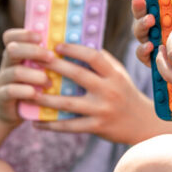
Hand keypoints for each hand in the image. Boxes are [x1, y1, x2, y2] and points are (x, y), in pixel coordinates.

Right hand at [0, 28, 52, 125]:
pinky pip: (11, 91)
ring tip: (49, 82)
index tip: (41, 37)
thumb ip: (48, 58)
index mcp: (16, 53)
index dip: (23, 34)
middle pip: (12, 49)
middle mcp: (7, 64)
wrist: (14, 112)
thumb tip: (73, 45)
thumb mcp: (39, 69)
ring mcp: (2, 80)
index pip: (10, 37)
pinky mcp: (1, 97)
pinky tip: (38, 94)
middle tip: (51, 57)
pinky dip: (26, 91)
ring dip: (34, 75)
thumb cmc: (34, 85)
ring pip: (15, 72)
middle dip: (33, 51)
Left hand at [30, 43, 155, 144]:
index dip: (74, 49)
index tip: (56, 45)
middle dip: (54, 67)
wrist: (143, 123)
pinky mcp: (97, 127)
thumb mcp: (119, 73)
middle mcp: (109, 90)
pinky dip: (51, 124)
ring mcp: (102, 110)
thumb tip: (76, 43)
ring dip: (46, 99)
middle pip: (77, 76)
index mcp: (114, 74)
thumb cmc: (125, 92)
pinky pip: (69, 126)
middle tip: (35, 61)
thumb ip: (101, 60)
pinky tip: (35, 121)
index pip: (93, 57)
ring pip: (68, 103)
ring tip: (28, 92)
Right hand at [123, 0, 154, 66]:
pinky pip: (142, 54)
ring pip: (140, 34)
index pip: (140, 6)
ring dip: (143, 26)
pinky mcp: (150, 57)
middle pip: (138, 18)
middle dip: (139, 11)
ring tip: (150, 21)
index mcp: (150, 15)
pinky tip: (150, 45)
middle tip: (145, 2)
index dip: (138, 1)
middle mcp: (147, 29)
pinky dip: (144, 50)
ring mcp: (148, 42)